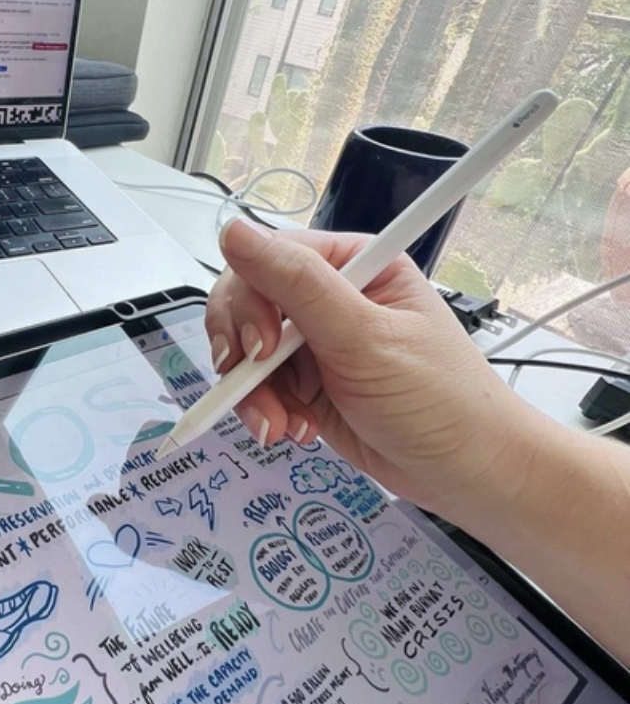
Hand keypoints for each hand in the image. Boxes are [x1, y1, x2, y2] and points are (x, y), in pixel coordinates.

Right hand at [205, 220, 531, 513]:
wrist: (466, 472)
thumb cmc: (443, 400)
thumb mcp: (366, 337)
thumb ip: (298, 284)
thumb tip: (236, 231)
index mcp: (355, 263)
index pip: (271, 258)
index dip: (251, 301)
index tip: (261, 347)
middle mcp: (331, 295)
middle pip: (247, 301)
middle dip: (244, 351)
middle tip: (256, 384)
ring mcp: (316, 340)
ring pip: (245, 349)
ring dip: (253, 391)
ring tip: (281, 422)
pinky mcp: (306, 380)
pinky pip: (257, 385)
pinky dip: (264, 410)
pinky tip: (294, 428)